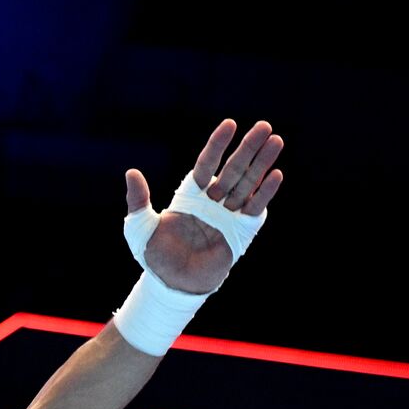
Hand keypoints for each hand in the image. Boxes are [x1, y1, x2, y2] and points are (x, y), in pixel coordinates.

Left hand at [124, 119, 283, 293]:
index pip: (205, 163)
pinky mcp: (240, 231)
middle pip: (232, 168)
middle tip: (264, 126)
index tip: (229, 125)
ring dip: (262, 163)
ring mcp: (227, 214)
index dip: (217, 145)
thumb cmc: (154, 256)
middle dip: (248, 148)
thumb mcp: (139, 227)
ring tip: (276, 141)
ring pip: (247, 183)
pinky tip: (275, 175)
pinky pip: (255, 208)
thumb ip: (138, 199)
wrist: (172, 284)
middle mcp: (211, 200)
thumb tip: (131, 173)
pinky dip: (265, 192)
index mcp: (189, 194)